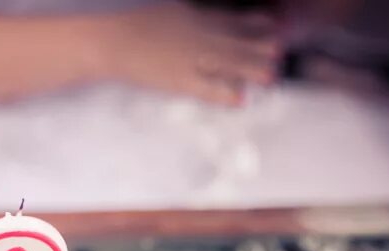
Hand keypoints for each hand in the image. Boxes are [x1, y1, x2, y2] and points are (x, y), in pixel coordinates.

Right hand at [104, 4, 282, 105]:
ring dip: (250, 68)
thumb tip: (196, 16)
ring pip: (226, 62)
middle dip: (258, 46)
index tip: (274, 25)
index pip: (229, 20)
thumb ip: (185, 15)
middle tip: (280, 51)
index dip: (254, 23)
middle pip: (234, 41)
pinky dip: (222, 94)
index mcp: (193, 17)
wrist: (109, 39)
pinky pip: (204, 88)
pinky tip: (239, 100)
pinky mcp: (176, 80)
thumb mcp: (165, 12)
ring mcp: (188, 58)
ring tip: (272, 76)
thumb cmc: (131, 27)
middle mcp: (196, 35)